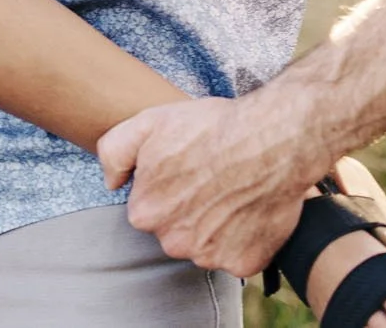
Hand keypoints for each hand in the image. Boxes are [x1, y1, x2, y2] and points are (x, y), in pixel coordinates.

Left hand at [96, 92, 329, 276]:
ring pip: (205, 246)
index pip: (147, 209)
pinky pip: (238, 257)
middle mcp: (174, 242)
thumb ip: (114, 152)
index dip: (167, 188)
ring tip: (233, 193)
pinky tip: (249, 211)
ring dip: (216, 228)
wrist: (274, 140)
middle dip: (188, 212)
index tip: (187, 171)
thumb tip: (111, 183)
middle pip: (175, 231)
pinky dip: (244, 240)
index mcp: (145, 213)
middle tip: (211, 181)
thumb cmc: (212, 127)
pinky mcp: (243, 264)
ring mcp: (210, 257)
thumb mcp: (148, 122)